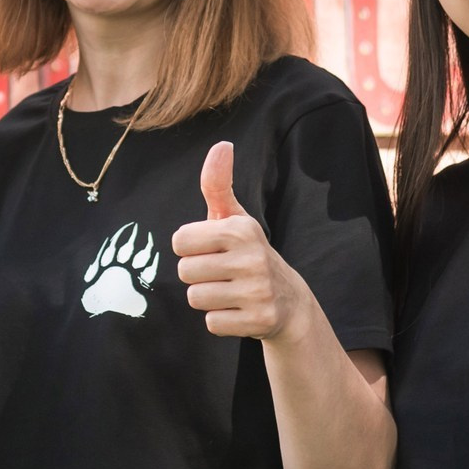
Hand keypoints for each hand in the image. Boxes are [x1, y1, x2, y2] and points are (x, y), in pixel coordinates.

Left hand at [172, 142, 312, 341]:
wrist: (289, 302)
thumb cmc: (247, 253)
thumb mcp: (234, 218)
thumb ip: (218, 184)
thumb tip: (221, 145)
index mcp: (241, 229)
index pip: (179, 241)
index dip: (190, 248)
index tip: (212, 249)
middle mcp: (252, 258)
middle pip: (185, 271)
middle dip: (198, 274)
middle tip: (222, 273)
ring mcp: (257, 292)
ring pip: (196, 298)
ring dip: (208, 298)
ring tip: (230, 291)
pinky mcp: (258, 322)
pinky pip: (211, 323)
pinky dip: (221, 319)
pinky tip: (239, 310)